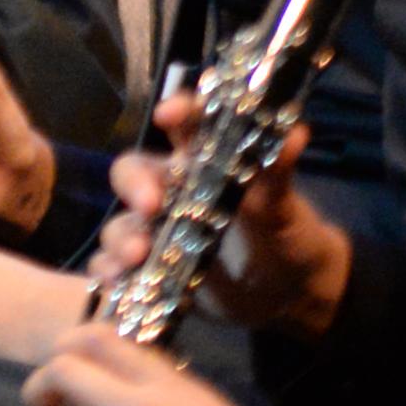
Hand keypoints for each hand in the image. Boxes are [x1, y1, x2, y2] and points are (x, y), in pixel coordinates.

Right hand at [93, 84, 349, 336]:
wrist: (292, 293)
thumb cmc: (287, 235)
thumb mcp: (285, 207)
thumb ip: (279, 174)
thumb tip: (296, 133)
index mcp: (205, 163)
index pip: (185, 126)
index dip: (175, 113)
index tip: (168, 114)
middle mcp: (173, 192)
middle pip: (135, 172)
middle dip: (135, 184)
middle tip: (151, 205)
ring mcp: (158, 232)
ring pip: (121, 223)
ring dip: (122, 237)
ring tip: (137, 256)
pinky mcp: (151, 270)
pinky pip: (115, 267)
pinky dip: (109, 273)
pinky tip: (118, 283)